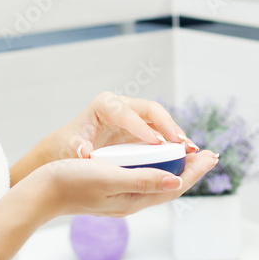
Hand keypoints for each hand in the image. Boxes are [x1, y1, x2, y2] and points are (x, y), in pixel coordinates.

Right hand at [27, 150, 218, 220]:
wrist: (40, 192)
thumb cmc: (72, 181)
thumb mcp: (111, 177)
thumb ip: (144, 180)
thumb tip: (176, 183)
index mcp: (133, 199)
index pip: (174, 186)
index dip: (195, 171)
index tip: (212, 155)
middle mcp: (130, 201)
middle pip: (169, 186)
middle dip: (191, 171)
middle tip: (210, 155)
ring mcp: (119, 198)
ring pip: (157, 183)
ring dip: (175, 170)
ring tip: (189, 158)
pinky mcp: (108, 190)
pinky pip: (142, 180)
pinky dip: (156, 168)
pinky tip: (154, 161)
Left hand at [56, 91, 199, 159]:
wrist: (69, 148)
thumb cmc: (69, 145)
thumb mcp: (70, 146)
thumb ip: (77, 148)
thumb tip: (85, 152)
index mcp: (104, 105)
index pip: (126, 112)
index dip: (141, 127)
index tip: (155, 142)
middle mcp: (123, 105)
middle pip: (150, 110)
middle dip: (167, 125)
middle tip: (181, 142)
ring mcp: (135, 116)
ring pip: (160, 120)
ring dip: (176, 134)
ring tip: (190, 149)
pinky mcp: (142, 129)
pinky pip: (162, 132)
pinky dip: (174, 142)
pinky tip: (186, 155)